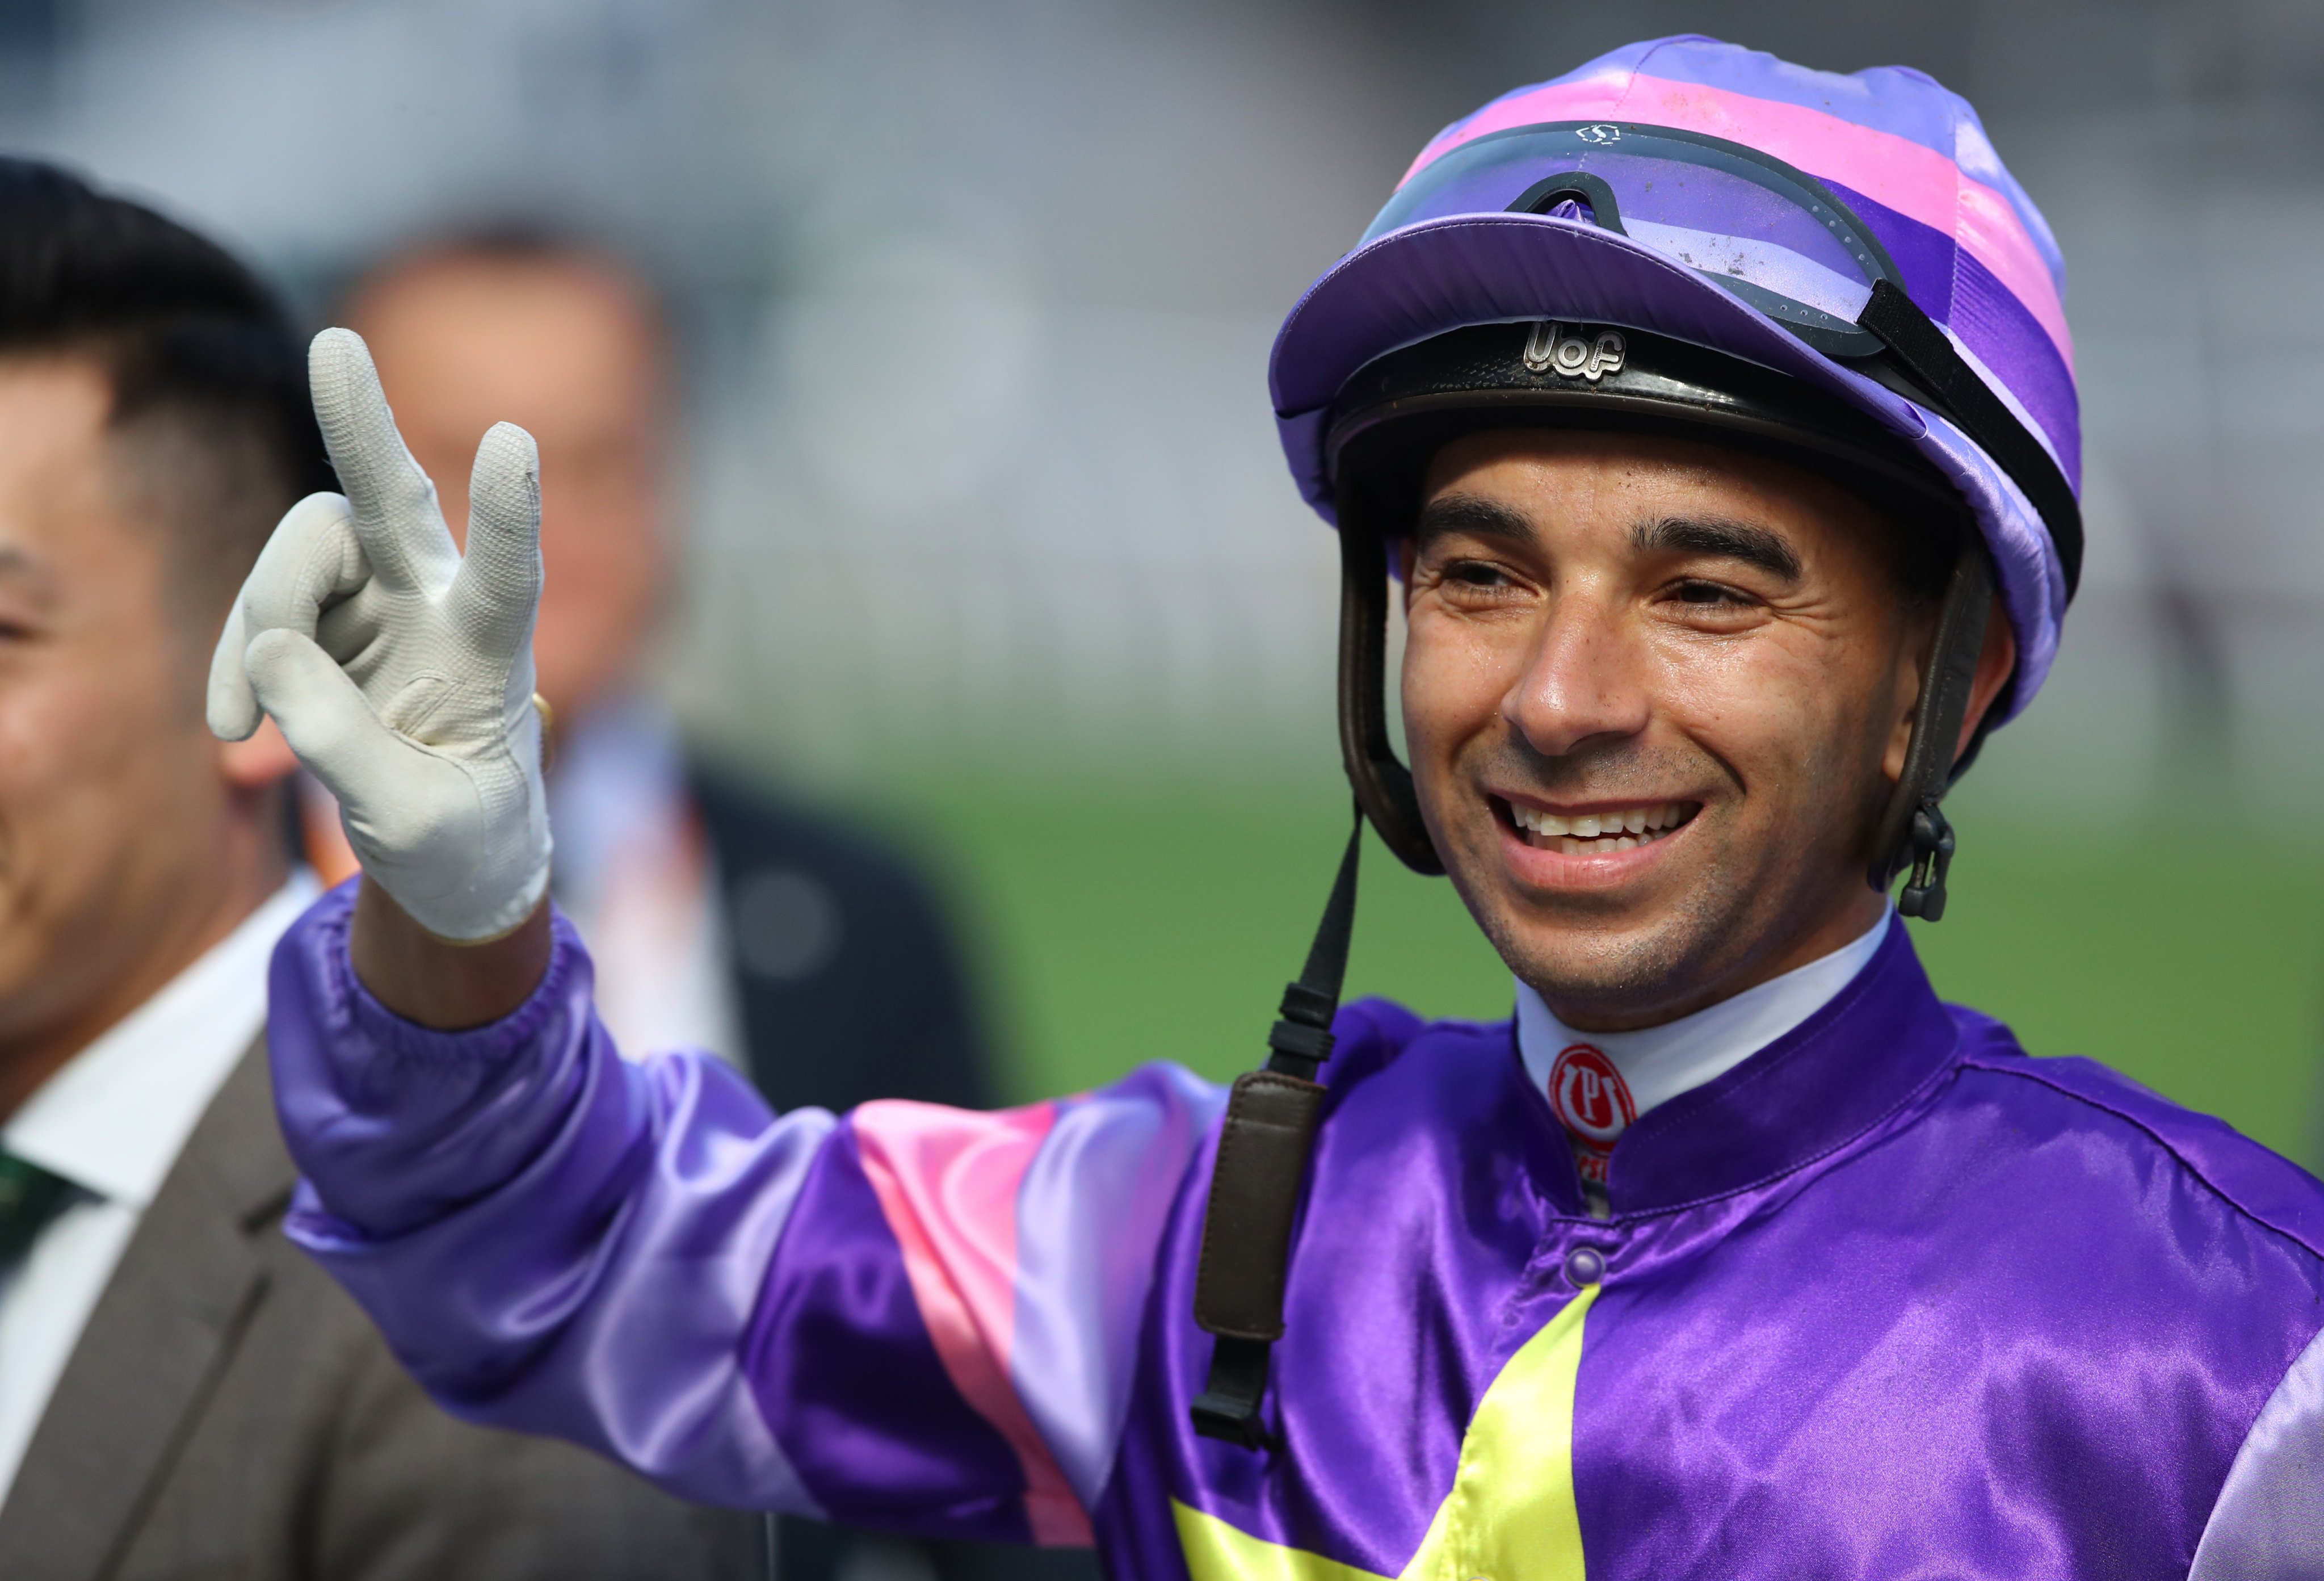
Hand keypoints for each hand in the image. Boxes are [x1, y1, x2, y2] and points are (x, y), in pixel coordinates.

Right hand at [209, 328, 550, 942]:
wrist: (455, 855)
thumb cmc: (463, 837)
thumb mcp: (417, 822)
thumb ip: (345, 743)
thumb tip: (268, 652)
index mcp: (496, 655)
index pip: (511, 576)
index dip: (508, 513)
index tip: (513, 440)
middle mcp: (439, 603)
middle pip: (397, 502)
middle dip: (363, 425)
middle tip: (335, 344)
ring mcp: (378, 601)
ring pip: (304, 553)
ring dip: (258, 617)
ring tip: (240, 726)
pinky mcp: (323, 619)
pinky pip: (259, 610)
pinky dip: (234, 664)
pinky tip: (229, 730)